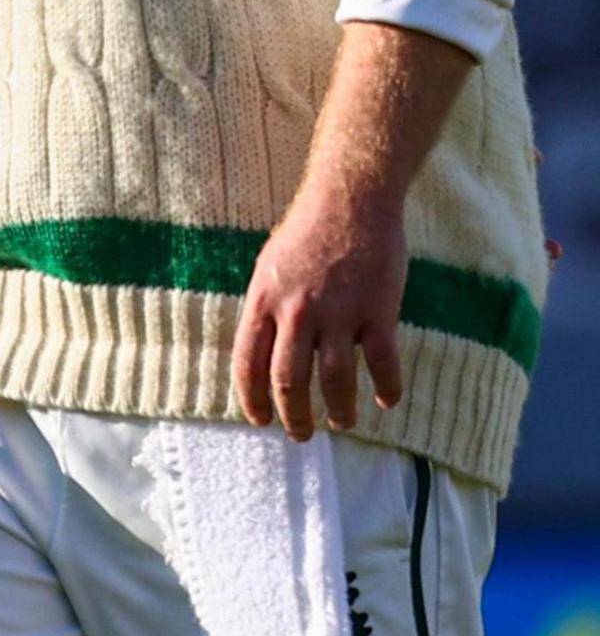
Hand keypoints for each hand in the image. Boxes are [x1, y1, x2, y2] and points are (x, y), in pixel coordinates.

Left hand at [236, 189, 408, 439]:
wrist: (350, 200)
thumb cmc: (306, 233)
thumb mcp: (268, 269)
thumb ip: (267, 310)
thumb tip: (262, 352)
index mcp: (263, 303)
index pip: (248, 365)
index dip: (251, 400)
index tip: (259, 420)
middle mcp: (297, 313)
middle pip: (289, 381)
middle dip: (293, 416)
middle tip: (301, 435)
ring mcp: (338, 313)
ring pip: (335, 381)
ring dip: (338, 411)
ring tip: (341, 423)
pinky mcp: (378, 310)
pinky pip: (382, 362)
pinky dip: (387, 387)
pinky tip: (386, 401)